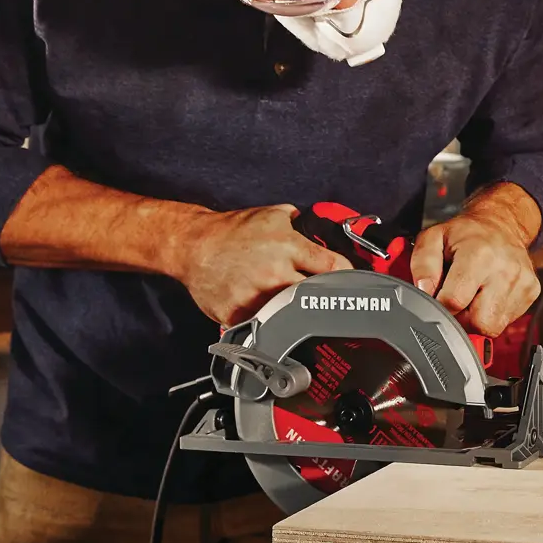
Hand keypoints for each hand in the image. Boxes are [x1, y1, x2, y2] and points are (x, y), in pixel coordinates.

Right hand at [170, 204, 350, 325]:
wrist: (193, 245)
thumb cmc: (232, 231)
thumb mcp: (272, 215)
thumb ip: (301, 223)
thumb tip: (324, 229)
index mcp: (289, 246)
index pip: (334, 267)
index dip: (347, 277)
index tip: (350, 284)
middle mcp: (275, 272)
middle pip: (317, 296)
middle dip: (322, 297)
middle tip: (322, 299)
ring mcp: (256, 296)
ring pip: (292, 315)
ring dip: (296, 313)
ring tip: (293, 307)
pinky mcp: (238, 315)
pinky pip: (264, 326)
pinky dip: (269, 324)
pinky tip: (268, 316)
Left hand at [410, 204, 539, 337]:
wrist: (501, 223)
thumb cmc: (466, 233)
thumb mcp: (433, 238)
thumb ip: (422, 264)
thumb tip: (424, 291)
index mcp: (479, 255)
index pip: (454, 302)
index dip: (441, 306)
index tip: (439, 297)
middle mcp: (505, 269)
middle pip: (479, 323)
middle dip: (463, 319)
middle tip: (458, 299)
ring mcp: (523, 282)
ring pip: (494, 326)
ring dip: (479, 317)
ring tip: (474, 294)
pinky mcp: (532, 291)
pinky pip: (507, 320)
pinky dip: (493, 312)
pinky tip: (489, 293)